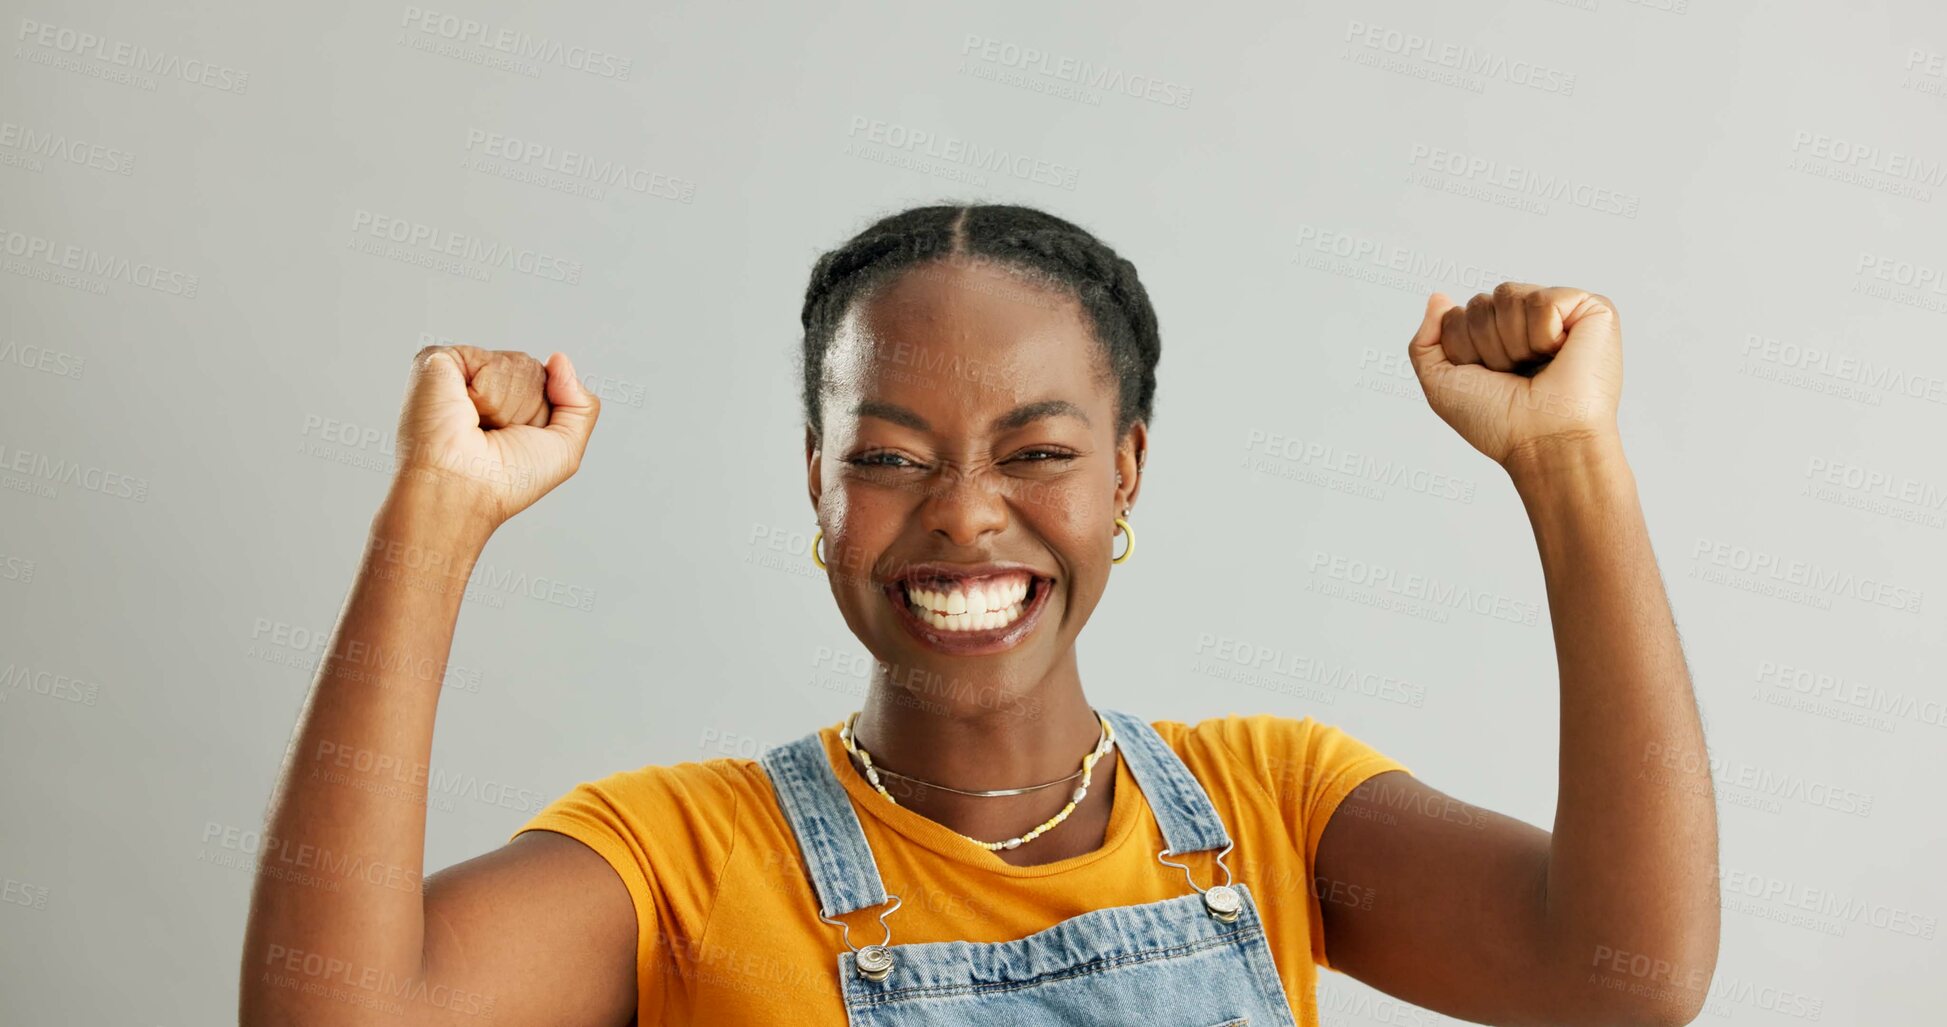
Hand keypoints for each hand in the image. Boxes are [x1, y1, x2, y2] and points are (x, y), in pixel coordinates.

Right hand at [390, 345, 600, 529]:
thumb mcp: (564, 448)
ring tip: (477, 426)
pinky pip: (487, 358)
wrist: (462, 490)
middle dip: (525, 406)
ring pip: (515, 363)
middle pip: (533, 369)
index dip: (541, 413)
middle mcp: (482, 385)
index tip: (515, 439)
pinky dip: (487, 391)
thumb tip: (559, 359)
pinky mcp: (437, 361)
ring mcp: (459, 372)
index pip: (545, 381)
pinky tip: (466, 411)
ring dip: (506, 403)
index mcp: (505, 403)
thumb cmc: (504, 481)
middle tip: (493, 434)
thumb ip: (581, 405)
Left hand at [1405, 284, 1622, 468]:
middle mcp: (1527, 323)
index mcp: (1497, 338)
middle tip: (1514, 376)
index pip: (1457, 316)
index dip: (1463, 351)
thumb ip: (1425, 342)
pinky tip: (1560, 353)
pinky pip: (1543, 300)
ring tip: (1536, 366)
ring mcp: (1560, 314)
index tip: (1488, 380)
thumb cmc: (1498, 422)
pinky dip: (1543, 334)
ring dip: (1512, 342)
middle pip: (1480, 303)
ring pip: (1507, 295)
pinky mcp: (1592, 310)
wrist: (1542, 441)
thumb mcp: (1442, 386)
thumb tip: (1439, 297)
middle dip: (1486, 345)